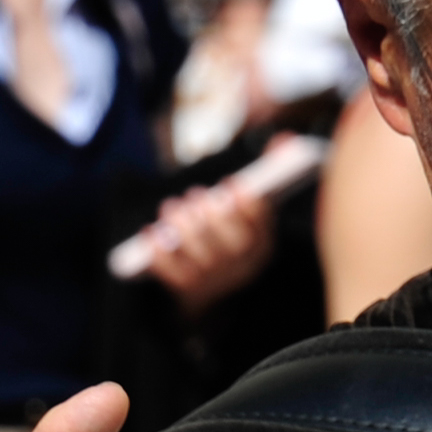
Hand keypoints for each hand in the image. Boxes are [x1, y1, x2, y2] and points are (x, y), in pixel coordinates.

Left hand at [141, 182, 273, 317]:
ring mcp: (215, 281)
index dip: (249, 205)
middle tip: (195, 194)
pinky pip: (173, 273)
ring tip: (171, 206)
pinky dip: (159, 252)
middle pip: (232, 243)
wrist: (211, 290)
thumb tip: (281, 141)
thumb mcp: (247, 211)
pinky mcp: (189, 289)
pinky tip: (151, 232)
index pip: (263, 227)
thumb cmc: (228, 234)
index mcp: (262, 246)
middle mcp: (242, 267)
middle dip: (212, 214)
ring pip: (201, 255)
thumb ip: (267, 172)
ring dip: (183, 227)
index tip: (231, 182)